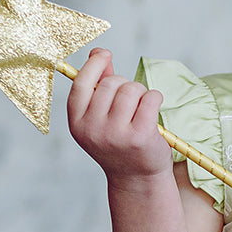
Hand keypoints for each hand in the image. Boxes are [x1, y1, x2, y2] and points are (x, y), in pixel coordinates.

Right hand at [67, 48, 170, 182]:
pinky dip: (155, 98)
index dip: (93, 65)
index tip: (105, 54)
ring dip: (141, 93)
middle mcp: (92, 129)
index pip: (81, 83)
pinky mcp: (139, 136)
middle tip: (132, 100)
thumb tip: (98, 52)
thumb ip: (99, 84)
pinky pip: (150, 98)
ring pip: (131, 89)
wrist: (136, 179)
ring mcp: (115, 134)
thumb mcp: (101, 117)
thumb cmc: (119, 142)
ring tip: (141, 108)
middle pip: (111, 83)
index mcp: (77, 123)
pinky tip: (153, 110)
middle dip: (125, 84)